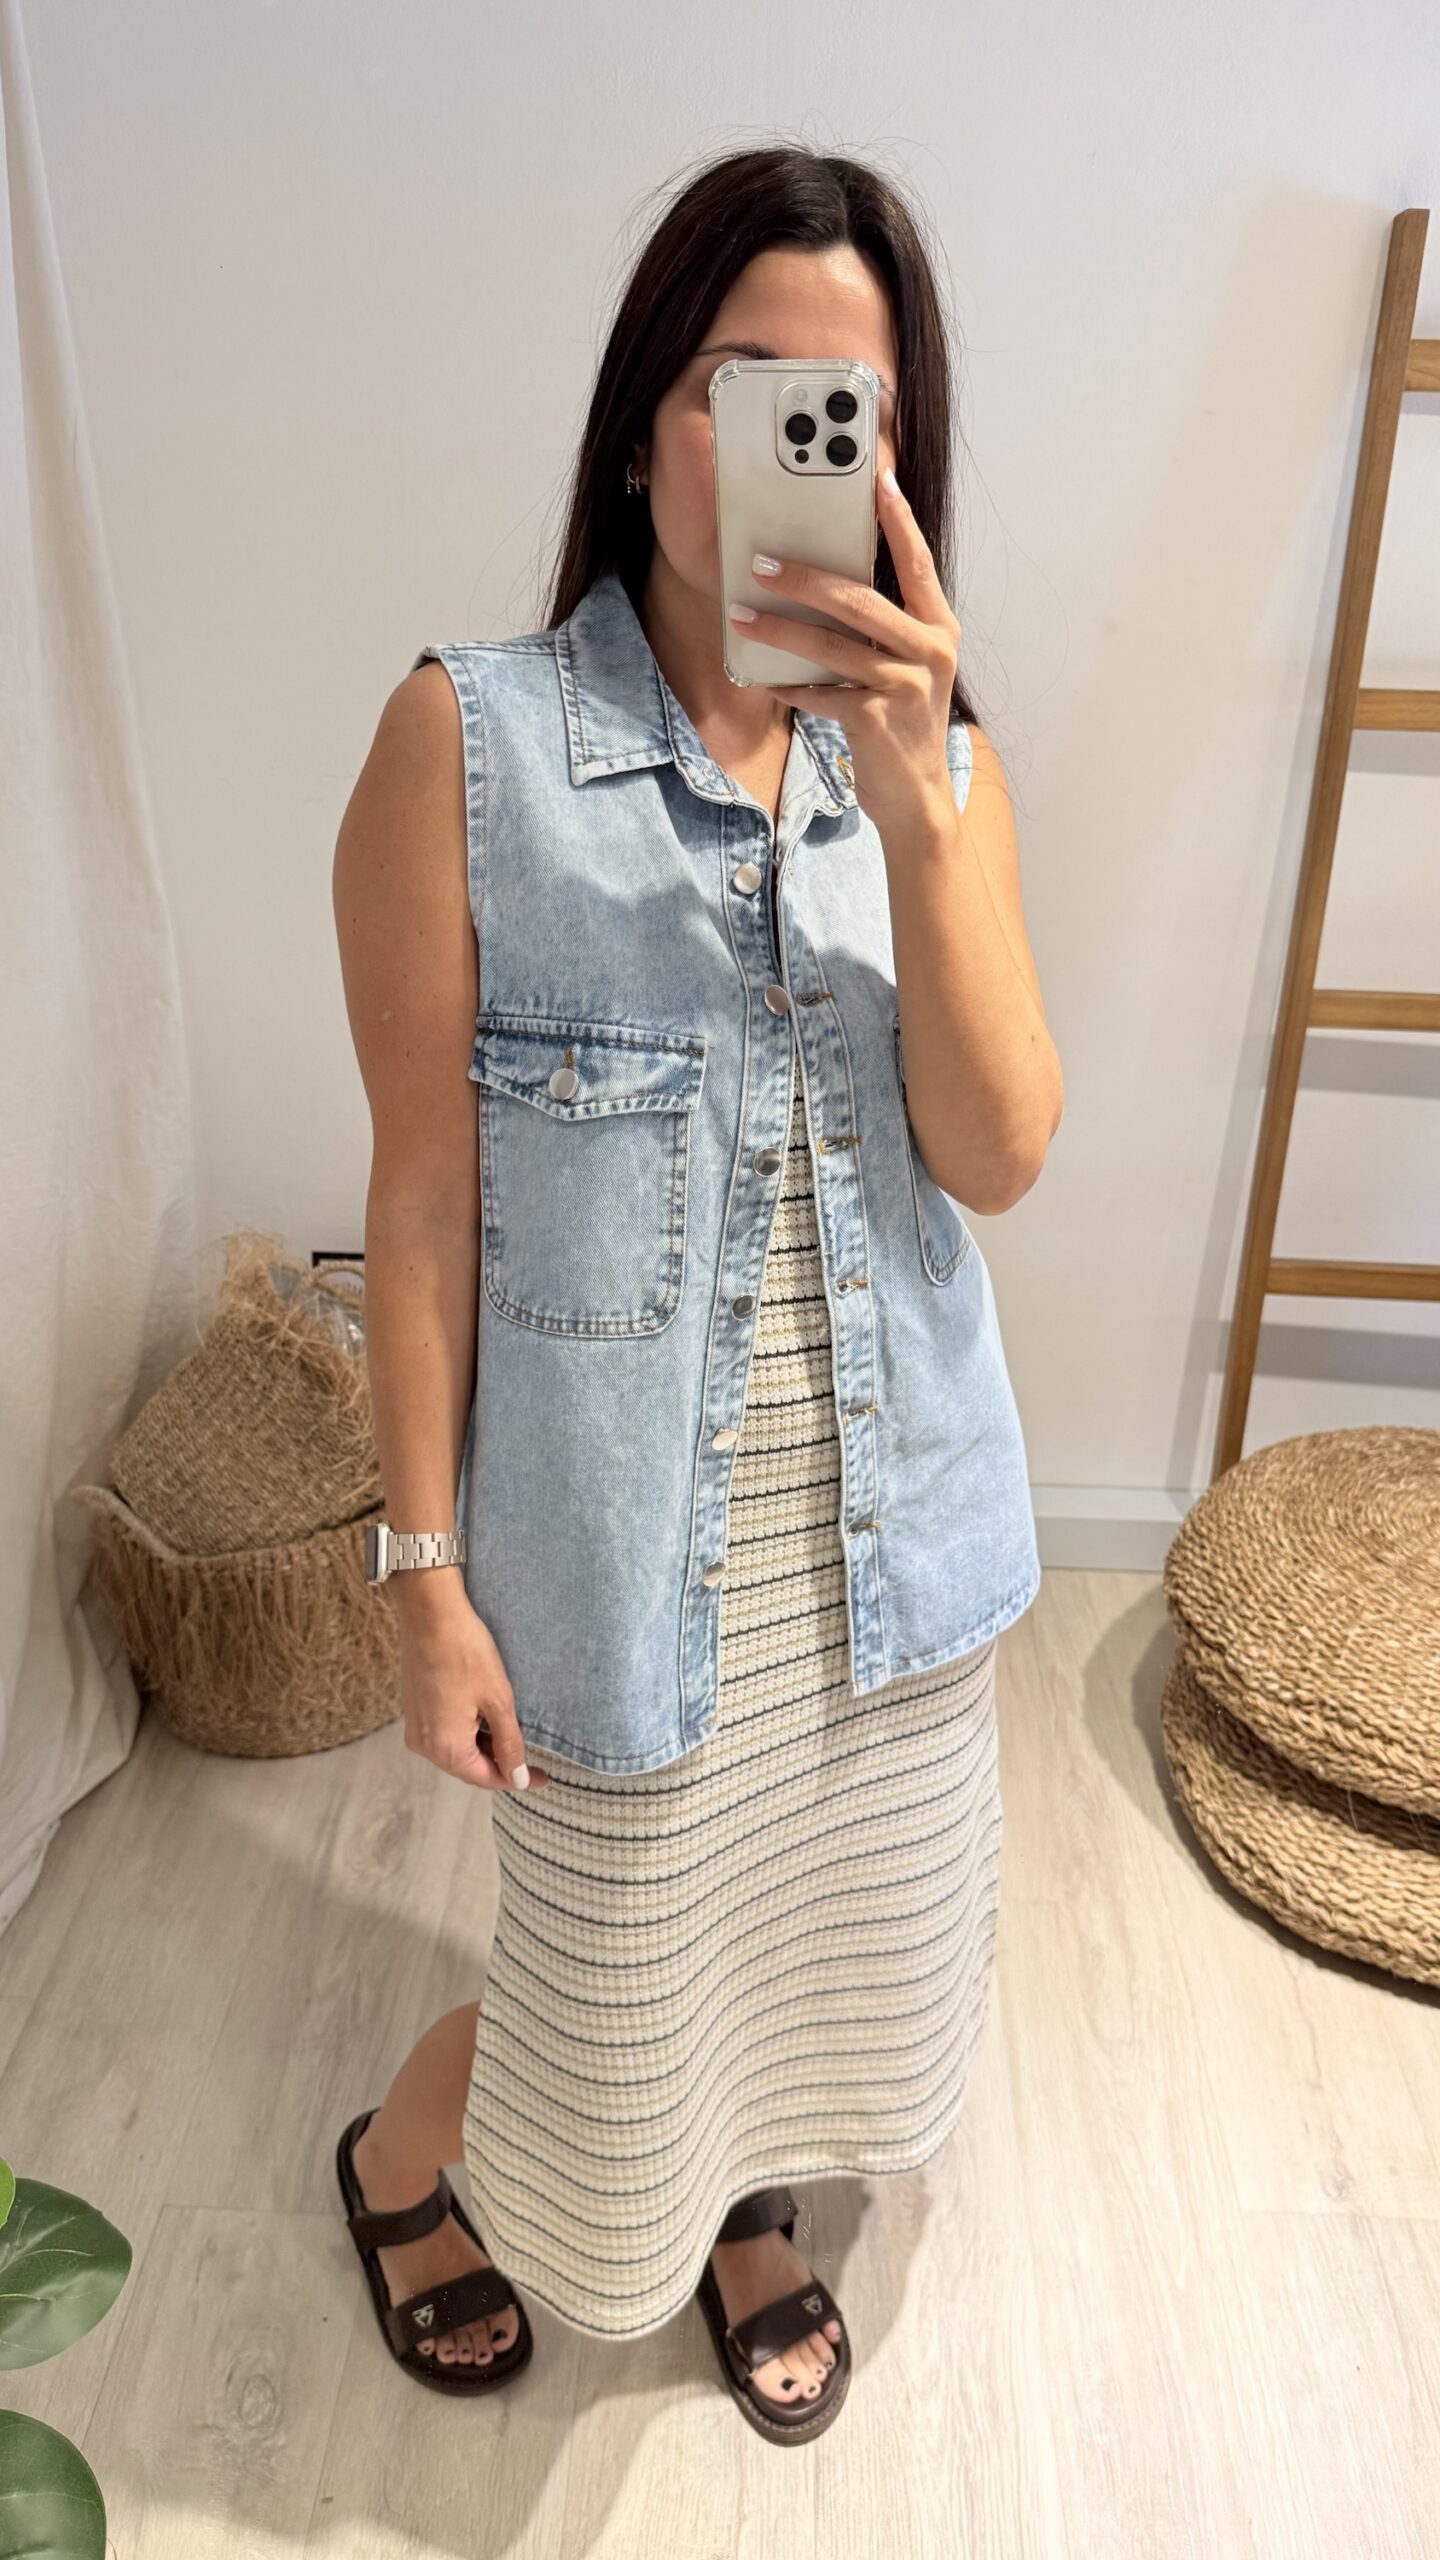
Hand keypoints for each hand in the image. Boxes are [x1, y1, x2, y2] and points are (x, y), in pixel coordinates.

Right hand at [394, 1579, 550, 1791]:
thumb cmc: (466, 1654)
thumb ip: (509, 1744)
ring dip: (484, 1746)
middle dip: (500, 1763)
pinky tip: (485, 1717)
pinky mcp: (413, 1710)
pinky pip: (444, 1734)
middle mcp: (424, 1745)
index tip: (543, 1776)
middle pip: (469, 1767)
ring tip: (511, 1732)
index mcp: (445, 1747)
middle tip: (533, 1756)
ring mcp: (415, 1727)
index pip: (486, 1777)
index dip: (516, 1778)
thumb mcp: (498, 1701)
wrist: (430, 1615)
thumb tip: (517, 1779)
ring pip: (457, 1750)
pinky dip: (467, 1732)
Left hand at [729, 463, 960, 833]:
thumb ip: (884, 628)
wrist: (917, 796)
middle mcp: (928, 652)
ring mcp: (904, 687)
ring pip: (830, 645)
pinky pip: (820, 693)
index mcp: (939, 628)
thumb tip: (826, 585)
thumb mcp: (907, 667)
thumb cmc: (904, 723)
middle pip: (858, 600)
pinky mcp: (876, 721)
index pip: (917, 562)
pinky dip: (788, 685)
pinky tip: (763, 678)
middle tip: (762, 563)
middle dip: (804, 578)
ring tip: (741, 616)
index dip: (898, 521)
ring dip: (778, 629)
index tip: (877, 480)